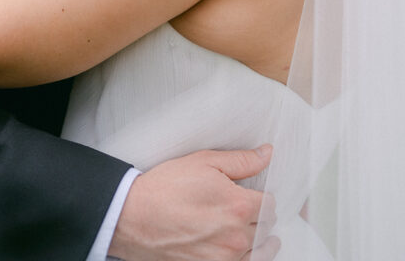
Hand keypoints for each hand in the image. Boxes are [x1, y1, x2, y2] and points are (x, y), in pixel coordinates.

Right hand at [110, 147, 278, 260]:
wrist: (134, 217)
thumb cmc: (165, 188)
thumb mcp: (204, 161)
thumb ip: (241, 160)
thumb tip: (266, 154)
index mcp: (238, 205)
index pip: (270, 203)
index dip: (262, 195)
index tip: (253, 193)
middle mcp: (236, 236)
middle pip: (266, 227)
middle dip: (259, 216)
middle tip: (246, 209)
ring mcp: (226, 258)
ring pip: (259, 251)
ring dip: (258, 239)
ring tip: (251, 231)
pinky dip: (247, 257)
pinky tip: (240, 249)